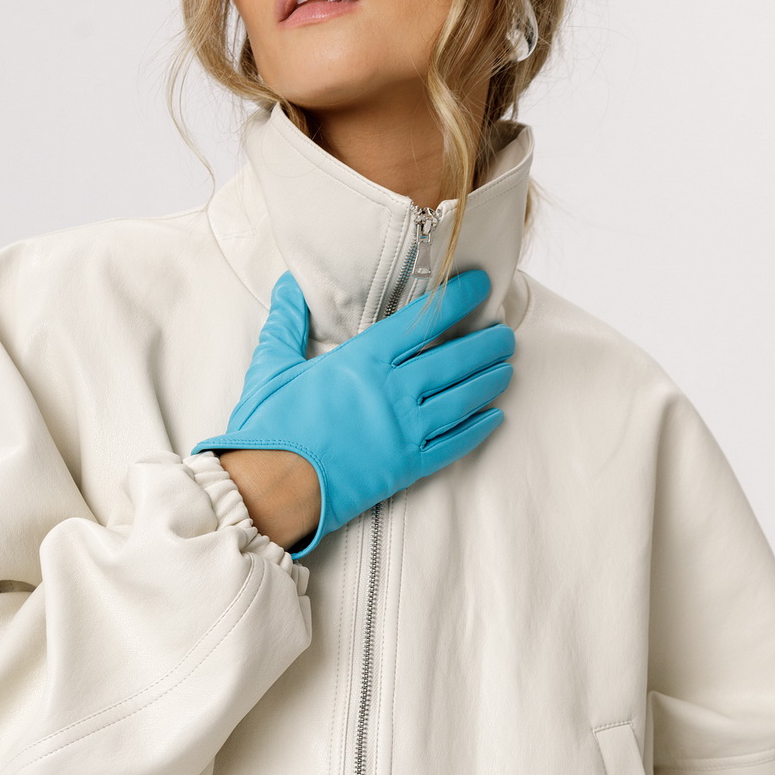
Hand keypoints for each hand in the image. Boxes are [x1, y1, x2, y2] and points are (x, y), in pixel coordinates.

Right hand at [194, 267, 514, 557]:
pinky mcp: (406, 468)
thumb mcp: (271, 368)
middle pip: (453, 360)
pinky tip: (494, 417)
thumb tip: (287, 285)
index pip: (423, 321)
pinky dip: (477, 430)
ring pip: (461, 400)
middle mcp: (392, 391)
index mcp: (362, 361)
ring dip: (488, 381)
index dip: (457, 299)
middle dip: (485, 344)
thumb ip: (287, 323)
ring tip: (506, 368)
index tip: (480, 286)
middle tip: (505, 334)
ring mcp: (404, 431)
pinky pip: (453, 445)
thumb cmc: (269, 428)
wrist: (270, 490)